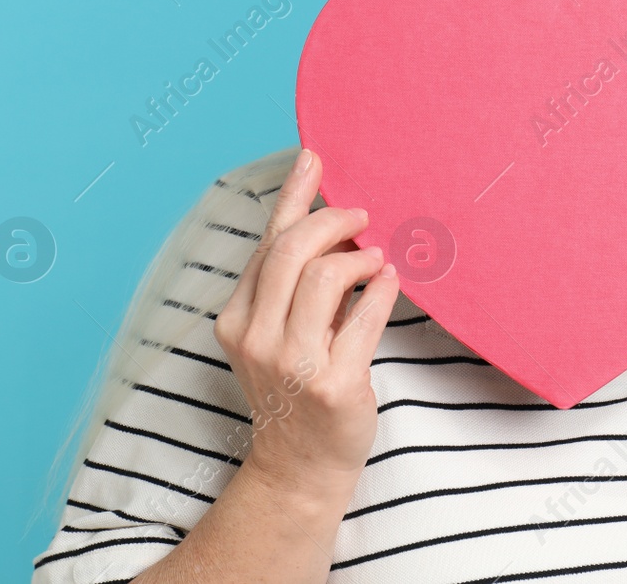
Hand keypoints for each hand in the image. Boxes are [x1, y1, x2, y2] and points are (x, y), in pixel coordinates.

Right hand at [214, 148, 399, 500]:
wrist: (300, 468)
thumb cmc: (296, 390)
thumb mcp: (279, 333)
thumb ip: (294, 281)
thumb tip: (325, 218)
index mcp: (237, 319)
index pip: (268, 243)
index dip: (293, 195)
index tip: (314, 157)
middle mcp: (257, 338)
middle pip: (294, 250)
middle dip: (334, 220)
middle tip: (362, 216)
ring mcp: (293, 363)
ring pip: (327, 276)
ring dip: (360, 256)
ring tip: (375, 260)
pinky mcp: (333, 383)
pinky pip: (366, 314)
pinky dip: (383, 289)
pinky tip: (390, 282)